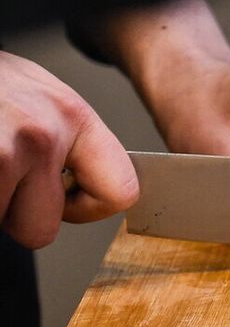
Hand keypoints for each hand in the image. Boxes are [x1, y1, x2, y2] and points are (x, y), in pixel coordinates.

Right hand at [0, 52, 138, 247]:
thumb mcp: (42, 97)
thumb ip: (69, 142)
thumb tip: (80, 188)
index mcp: (74, 117)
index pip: (120, 191)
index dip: (86, 209)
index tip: (64, 201)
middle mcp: (43, 135)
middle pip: (42, 229)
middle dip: (15, 216)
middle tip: (2, 182)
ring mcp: (3, 152)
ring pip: (1, 222)